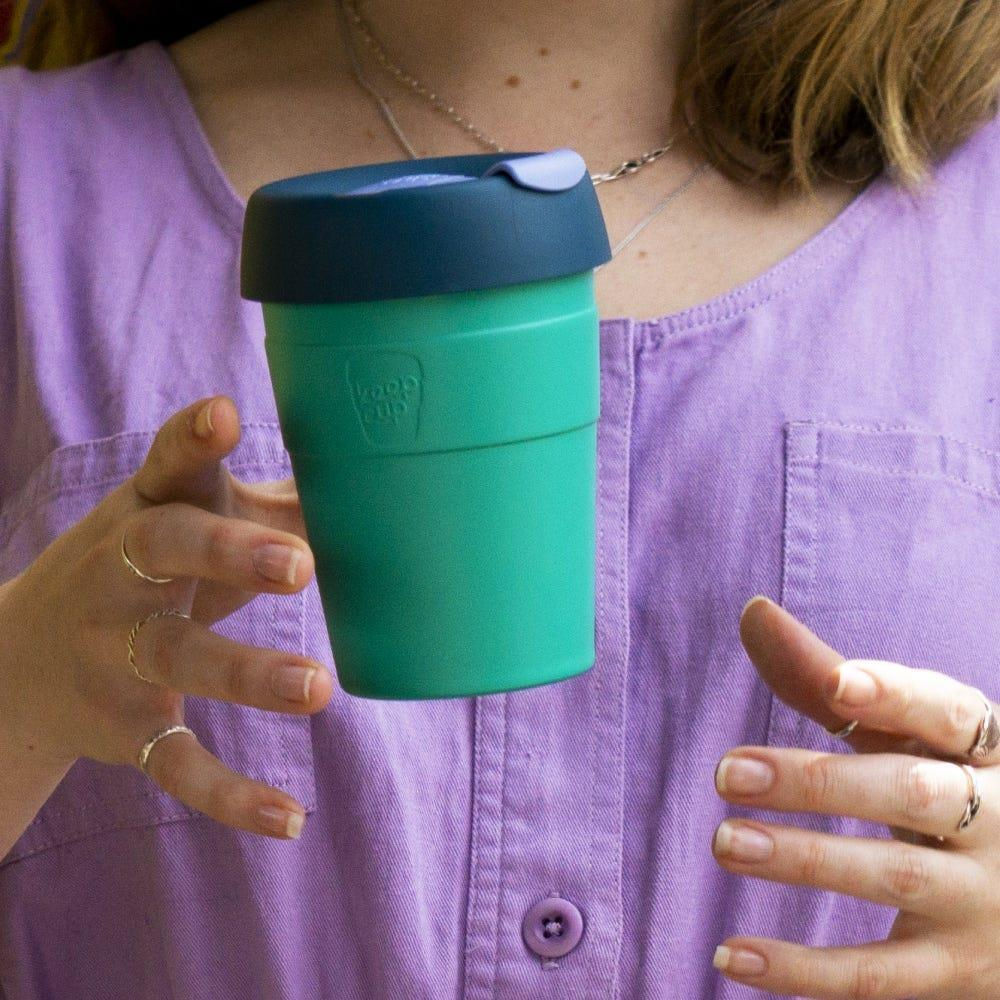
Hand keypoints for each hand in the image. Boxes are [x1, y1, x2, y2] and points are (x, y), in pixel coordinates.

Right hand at [1, 395, 333, 839]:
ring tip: (317, 688)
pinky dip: (229, 795)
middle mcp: (119, 575)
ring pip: (176, 660)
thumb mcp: (191, 523)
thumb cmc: (143, 569)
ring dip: (245, 675)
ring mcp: (115, 653)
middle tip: (301, 563)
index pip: (166, 467)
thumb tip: (382, 490)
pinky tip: (291, 817)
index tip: (225, 415)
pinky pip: (176, 764)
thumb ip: (276, 508)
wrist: (21, 661)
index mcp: (146, 511)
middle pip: (167, 553)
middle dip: (229, 555)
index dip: (192, 442)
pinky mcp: (125, 727)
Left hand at [710, 595, 999, 997]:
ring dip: (805, 860)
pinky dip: (803, 972)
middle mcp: (999, 818)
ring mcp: (986, 902)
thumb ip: (829, 680)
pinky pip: (879, 978)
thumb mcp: (908, 734)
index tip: (838, 683)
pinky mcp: (960, 971)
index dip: (897, 694)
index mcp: (987, 749)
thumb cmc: (947, 789)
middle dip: (819, 782)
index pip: (948, 712)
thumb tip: (754, 611)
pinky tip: (729, 956)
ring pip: (896, 878)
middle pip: (912, 793)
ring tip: (725, 841)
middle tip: (725, 771)